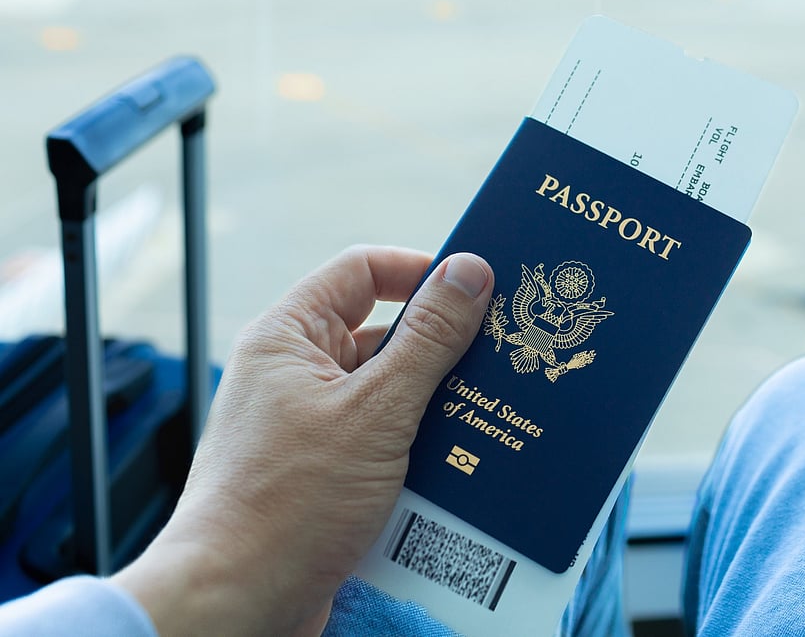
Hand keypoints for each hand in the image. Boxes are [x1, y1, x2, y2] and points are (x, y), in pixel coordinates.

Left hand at [112, 246, 493, 634]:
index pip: (362, 271)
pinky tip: (462, 463)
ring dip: (436, 404)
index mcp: (289, 336)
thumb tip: (469, 272)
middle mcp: (294, 373)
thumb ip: (428, 339)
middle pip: (383, 333)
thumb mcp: (375, 411)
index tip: (477, 289)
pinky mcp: (323, 471)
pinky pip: (383, 440)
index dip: (421, 272)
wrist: (236, 601)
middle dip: (442, 348)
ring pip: (389, 392)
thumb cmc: (287, 504)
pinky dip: (421, 448)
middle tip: (500, 356)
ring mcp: (308, 424)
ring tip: (489, 414)